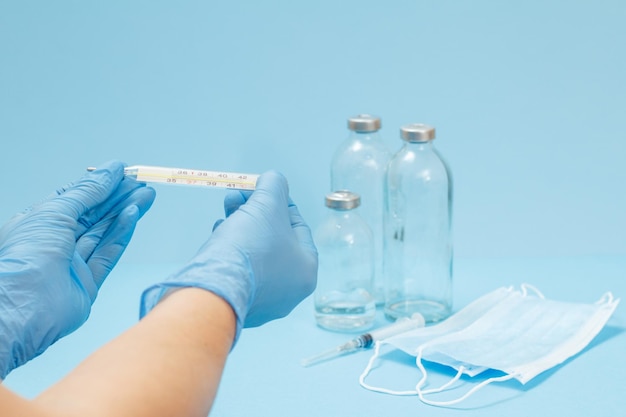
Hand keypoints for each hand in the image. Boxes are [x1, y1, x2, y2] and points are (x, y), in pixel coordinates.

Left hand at [0, 161, 154, 378]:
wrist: (25, 305)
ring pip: (104, 233)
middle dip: (118, 198)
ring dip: (125, 212)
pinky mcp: (88, 282)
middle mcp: (54, 243)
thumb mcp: (56, 211)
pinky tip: (133, 216)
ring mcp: (72, 264)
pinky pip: (108, 253)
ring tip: (146, 195)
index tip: (121, 172)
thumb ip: (88, 192)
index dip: (98, 185)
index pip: (73, 199)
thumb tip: (110, 171)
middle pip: (93, 215)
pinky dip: (122, 233)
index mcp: (38, 224)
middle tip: (140, 183)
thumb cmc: (26, 256)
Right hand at [140, 170, 317, 342]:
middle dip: (254, 211)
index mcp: (307, 271)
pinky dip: (230, 250)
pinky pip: (238, 270)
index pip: (298, 227)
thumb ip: (274, 185)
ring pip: (254, 254)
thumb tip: (273, 179)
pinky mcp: (236, 304)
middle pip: (274, 239)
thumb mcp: (268, 202)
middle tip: (237, 196)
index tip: (263, 189)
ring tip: (225, 211)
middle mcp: (288, 292)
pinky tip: (218, 234)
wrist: (213, 288)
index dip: (280, 202)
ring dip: (240, 227)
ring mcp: (262, 302)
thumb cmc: (249, 245)